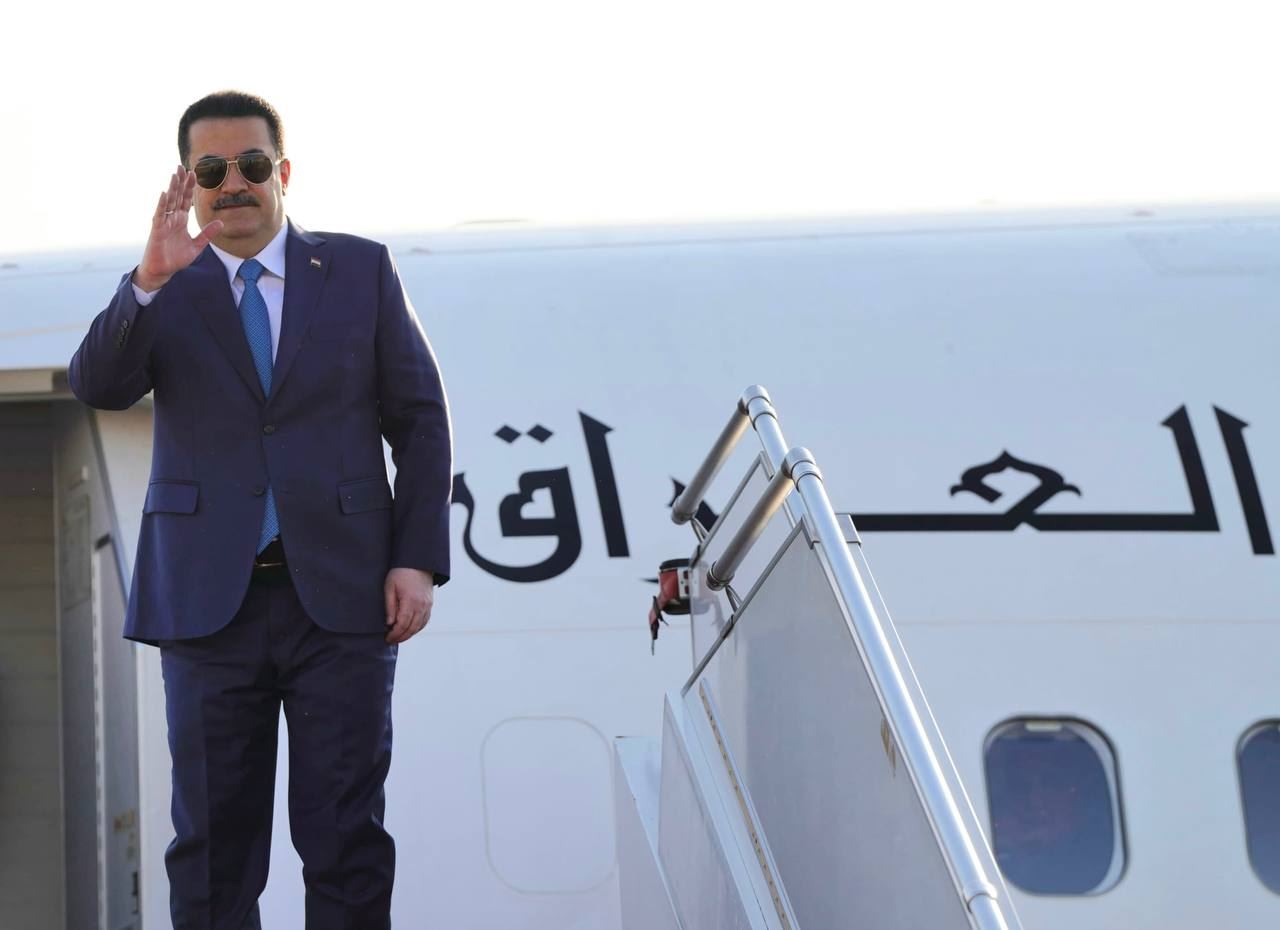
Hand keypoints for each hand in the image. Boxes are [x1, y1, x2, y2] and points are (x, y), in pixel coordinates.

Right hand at [134, 166, 222, 291]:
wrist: (163, 271)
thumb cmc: (176, 258)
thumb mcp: (197, 246)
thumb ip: (207, 234)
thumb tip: (221, 223)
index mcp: (181, 220)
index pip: (185, 200)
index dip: (189, 187)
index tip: (194, 173)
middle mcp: (172, 218)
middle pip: (176, 196)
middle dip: (180, 182)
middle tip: (183, 166)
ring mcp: (164, 222)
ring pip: (168, 202)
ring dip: (172, 188)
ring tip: (175, 174)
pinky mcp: (157, 230)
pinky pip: (160, 215)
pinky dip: (162, 204)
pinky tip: (165, 193)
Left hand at [384, 568, 434, 643]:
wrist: (418, 562)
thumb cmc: (400, 573)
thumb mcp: (390, 587)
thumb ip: (390, 606)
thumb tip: (389, 623)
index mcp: (410, 601)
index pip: (402, 624)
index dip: (394, 634)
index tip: (387, 638)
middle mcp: (421, 605)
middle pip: (412, 628)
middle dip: (401, 637)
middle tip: (391, 640)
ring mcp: (427, 605)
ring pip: (419, 626)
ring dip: (409, 634)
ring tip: (399, 637)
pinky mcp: (430, 604)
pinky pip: (425, 621)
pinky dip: (417, 628)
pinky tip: (410, 630)